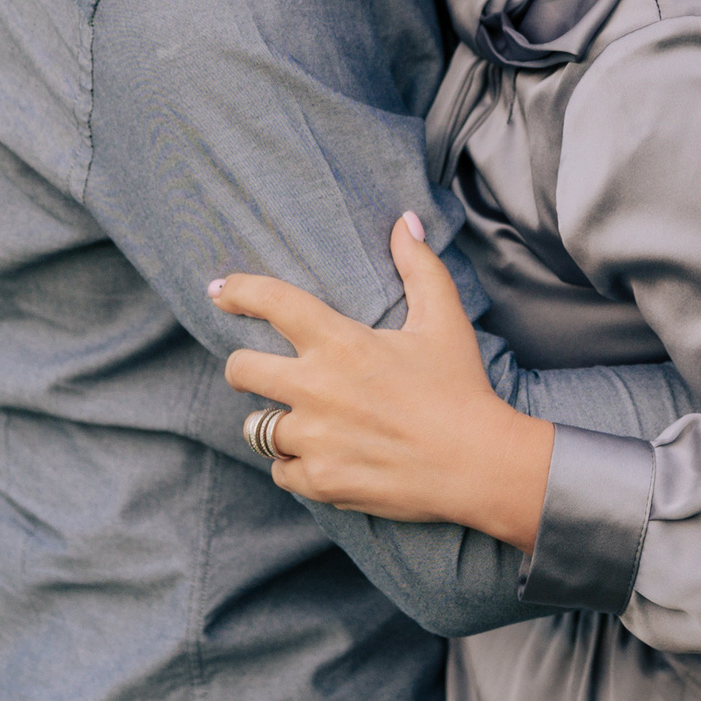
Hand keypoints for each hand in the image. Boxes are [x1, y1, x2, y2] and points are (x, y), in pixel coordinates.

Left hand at [211, 214, 554, 550]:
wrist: (481, 465)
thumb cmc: (461, 388)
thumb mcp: (444, 320)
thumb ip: (419, 266)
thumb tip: (404, 220)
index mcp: (340, 342)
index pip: (272, 302)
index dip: (239, 291)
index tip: (219, 292)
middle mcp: (316, 388)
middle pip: (241, 370)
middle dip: (243, 368)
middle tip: (259, 372)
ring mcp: (315, 439)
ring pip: (256, 428)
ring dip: (273, 424)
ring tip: (304, 422)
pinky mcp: (320, 481)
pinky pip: (280, 472)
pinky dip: (294, 466)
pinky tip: (321, 458)